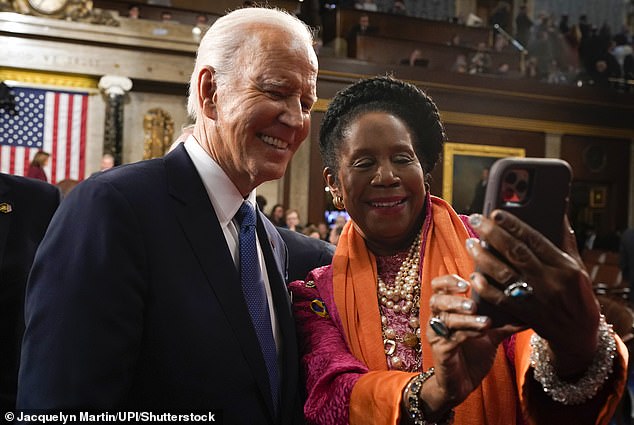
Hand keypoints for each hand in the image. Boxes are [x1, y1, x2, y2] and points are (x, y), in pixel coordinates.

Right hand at [421, 274, 520, 417]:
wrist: (462, 383)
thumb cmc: (473, 354)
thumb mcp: (491, 334)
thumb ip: (505, 322)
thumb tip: (530, 310)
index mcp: (447, 309)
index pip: (439, 286)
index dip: (448, 280)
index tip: (467, 282)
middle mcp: (438, 318)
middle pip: (437, 299)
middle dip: (455, 299)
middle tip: (474, 303)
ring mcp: (437, 334)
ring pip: (445, 319)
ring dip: (465, 318)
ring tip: (484, 321)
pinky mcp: (440, 350)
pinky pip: (451, 338)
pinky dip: (467, 333)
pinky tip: (481, 333)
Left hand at [465, 210, 599, 376]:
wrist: (579, 333)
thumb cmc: (578, 294)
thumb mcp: (577, 266)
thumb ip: (564, 241)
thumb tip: (556, 213)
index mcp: (564, 266)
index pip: (535, 240)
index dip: (514, 225)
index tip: (495, 213)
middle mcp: (550, 281)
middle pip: (516, 253)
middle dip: (493, 234)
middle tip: (475, 220)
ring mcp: (537, 299)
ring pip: (505, 274)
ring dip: (484, 257)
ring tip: (471, 243)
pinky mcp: (525, 314)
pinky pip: (501, 300)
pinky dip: (486, 288)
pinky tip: (474, 275)